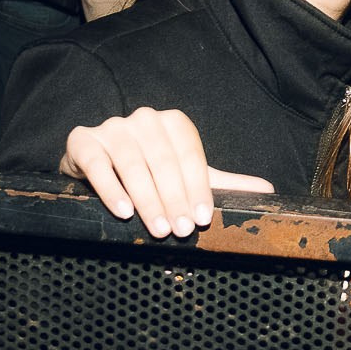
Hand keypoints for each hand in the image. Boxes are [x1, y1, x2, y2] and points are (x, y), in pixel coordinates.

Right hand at [59, 107, 273, 237]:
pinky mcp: (82, 140)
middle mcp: (144, 119)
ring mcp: (112, 127)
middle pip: (163, 161)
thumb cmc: (148, 171)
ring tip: (158, 228)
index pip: (190, 154)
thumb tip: (268, 190)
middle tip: (182, 230)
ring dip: (147, 200)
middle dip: (174, 199)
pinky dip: (110, 189)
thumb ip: (222, 183)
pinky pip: (98, 164)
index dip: (198, 187)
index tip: (203, 218)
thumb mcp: (185, 176)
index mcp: (172, 123)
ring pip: (133, 164)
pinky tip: (123, 212)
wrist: (94, 164)